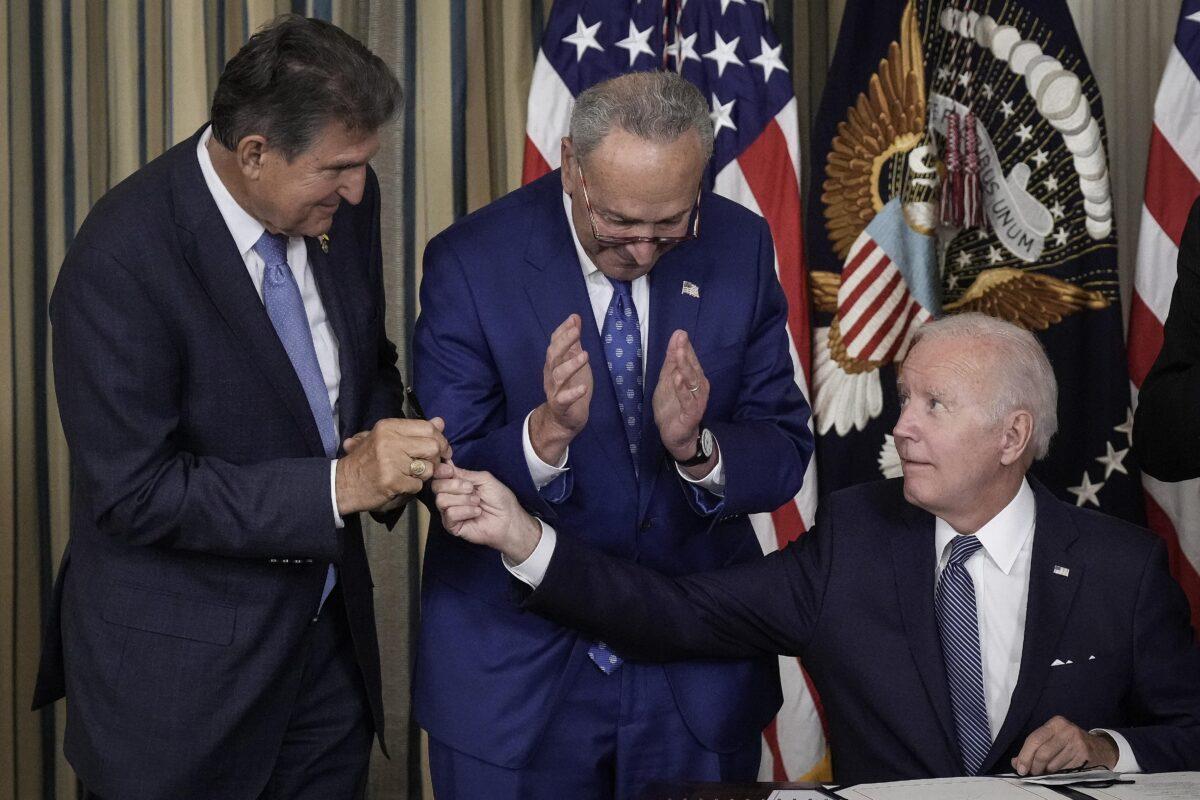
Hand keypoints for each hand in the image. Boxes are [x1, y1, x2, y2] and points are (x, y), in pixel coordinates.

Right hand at [336, 417, 451, 514]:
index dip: (441, 440)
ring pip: (428, 468)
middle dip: (437, 459)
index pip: (428, 428)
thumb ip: (414, 430)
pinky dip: (413, 488)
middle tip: (430, 465)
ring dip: (424, 476)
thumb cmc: (366, 461)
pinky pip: (418, 485)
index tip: (442, 450)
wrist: (342, 484)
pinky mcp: (392, 481)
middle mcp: (390, 441)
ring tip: (410, 476)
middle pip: (433, 447)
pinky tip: (401, 486)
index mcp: (388, 427)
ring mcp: (391, 461)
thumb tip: (440, 422)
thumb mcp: (386, 439)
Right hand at [431, 463, 541, 562]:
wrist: (509, 519)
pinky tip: (477, 512)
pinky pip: (450, 514)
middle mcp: (451, 497)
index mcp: (457, 484)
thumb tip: (446, 464)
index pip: (439, 475)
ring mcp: (450, 512)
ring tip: (477, 502)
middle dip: (454, 485)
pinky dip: (465, 511)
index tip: (450, 471)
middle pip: (436, 486)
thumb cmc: (500, 499)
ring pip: (441, 500)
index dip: (441, 471)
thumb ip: (465, 473)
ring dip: (463, 499)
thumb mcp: (484, 479)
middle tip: (471, 489)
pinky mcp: (452, 526)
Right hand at [529, 314, 591, 464]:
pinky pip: (564, 399)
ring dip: (571, 365)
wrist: (564, 420)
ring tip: (585, 355)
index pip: (555, 343)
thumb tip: (575, 318)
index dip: (563, 331)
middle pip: (553, 356)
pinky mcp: (561, 406)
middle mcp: (551, 375)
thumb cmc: (571, 387)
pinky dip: (573, 394)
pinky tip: (583, 388)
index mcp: (554, 363)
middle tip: (576, 331)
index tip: (573, 319)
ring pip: (558, 376)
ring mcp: (554, 391)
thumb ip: (574, 343)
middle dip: (564, 342)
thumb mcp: (574, 362)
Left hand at [653, 330, 709, 463]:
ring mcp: (697, 400)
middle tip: (680, 338)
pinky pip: (688, 400)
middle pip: (692, 368)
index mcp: (694, 378)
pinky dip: (683, 390)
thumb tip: (676, 338)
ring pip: (692, 382)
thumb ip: (670, 362)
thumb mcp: (666, 381)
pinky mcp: (692, 413)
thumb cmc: (672, 407)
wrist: (674, 435)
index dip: (684, 346)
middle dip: (686, 353)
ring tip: (678, 354)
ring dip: (685, 367)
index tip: (679, 333)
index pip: (690, 359)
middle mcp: (699, 387)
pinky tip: (678, 379)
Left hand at [1012, 716, 1118, 775]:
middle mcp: (1067, 731)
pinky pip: (1064, 771)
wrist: (1100, 748)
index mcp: (1056, 723)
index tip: (1020, 767)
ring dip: (1046, 772)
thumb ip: (1033, 748)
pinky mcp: (1084, 758)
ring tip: (1047, 770)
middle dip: (1034, 766)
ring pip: (1053, 765)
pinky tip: (1058, 772)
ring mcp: (1077, 744)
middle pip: (1043, 753)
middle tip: (1032, 772)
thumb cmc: (1069, 743)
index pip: (1034, 739)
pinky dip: (1057, 774)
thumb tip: (1016, 762)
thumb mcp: (1052, 738)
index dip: (1025, 755)